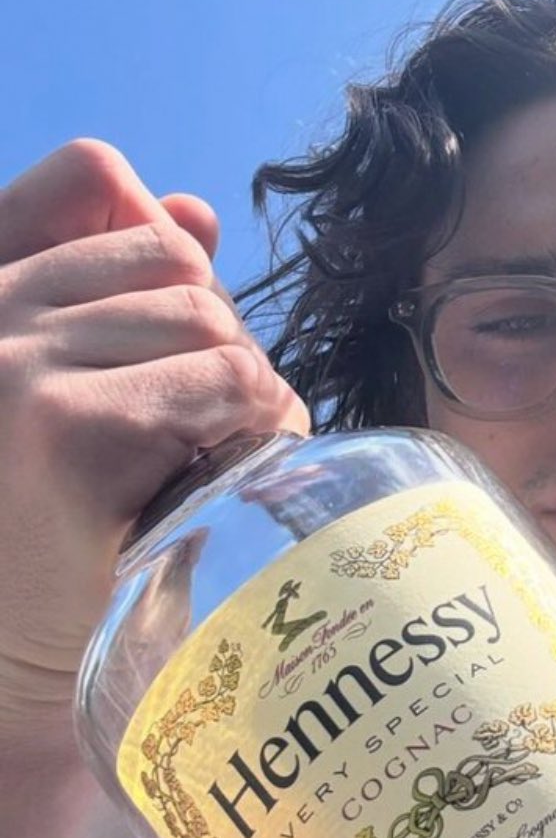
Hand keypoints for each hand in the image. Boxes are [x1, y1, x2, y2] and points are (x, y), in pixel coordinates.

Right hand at [0, 140, 308, 741]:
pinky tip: (212, 481)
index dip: (163, 242)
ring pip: (213, 326)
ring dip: (243, 396)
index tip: (177, 332)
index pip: (88, 176)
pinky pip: (225, 385)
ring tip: (211, 461)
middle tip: (205, 430)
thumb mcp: (85, 387)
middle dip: (219, 347)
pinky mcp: (65, 427)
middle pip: (179, 265)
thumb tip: (193, 208)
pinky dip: (249, 430)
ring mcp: (14, 364)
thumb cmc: (60, 526)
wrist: (14, 661)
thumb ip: (124, 295)